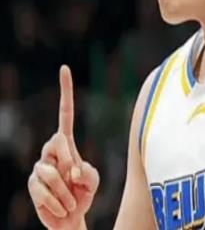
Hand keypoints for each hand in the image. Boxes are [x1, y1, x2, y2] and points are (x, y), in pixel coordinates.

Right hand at [28, 65, 99, 228]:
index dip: (65, 92)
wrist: (70, 217)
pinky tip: (60, 207)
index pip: (64, 114)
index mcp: (67, 144)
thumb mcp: (93, 180)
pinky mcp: (32, 186)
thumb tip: (70, 169)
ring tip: (69, 199)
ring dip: (65, 190)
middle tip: (74, 179)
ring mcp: (39, 167)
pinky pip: (44, 190)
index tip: (64, 68)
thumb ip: (87, 172)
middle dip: (68, 160)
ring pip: (51, 171)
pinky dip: (57, 202)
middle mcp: (51, 151)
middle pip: (57, 141)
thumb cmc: (82, 194)